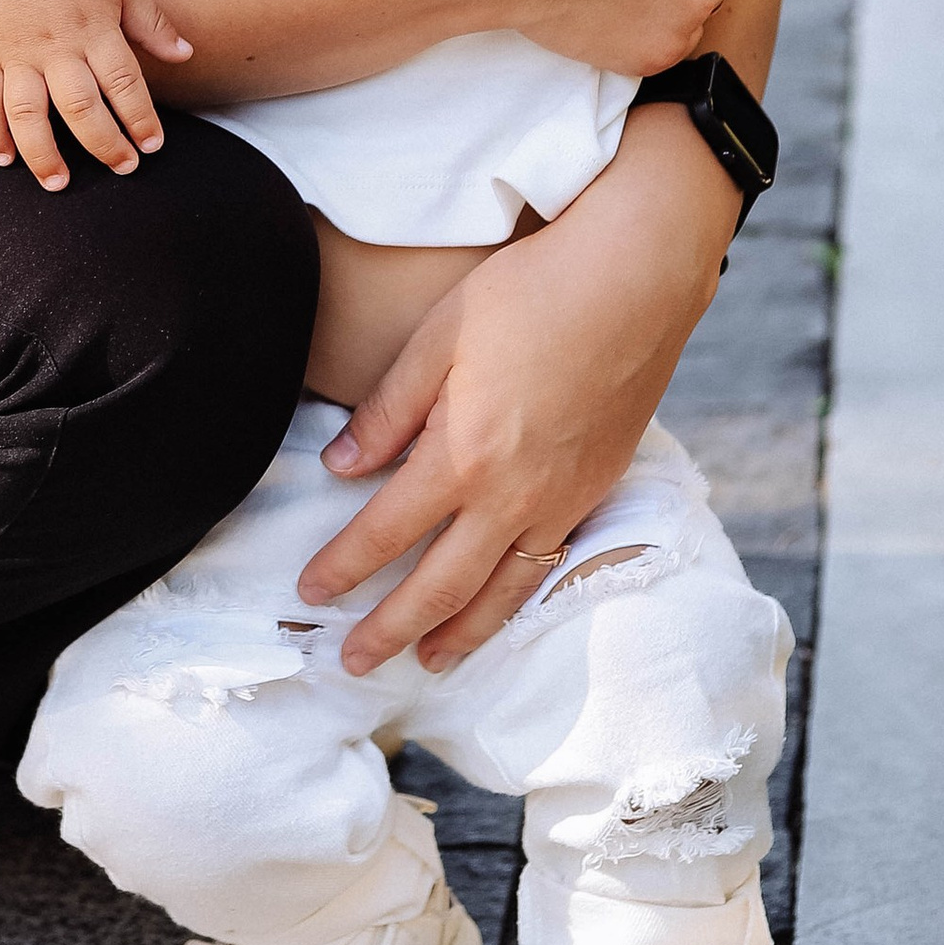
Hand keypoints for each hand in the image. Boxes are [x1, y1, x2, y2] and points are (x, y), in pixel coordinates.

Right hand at [0, 0, 192, 189]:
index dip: (140, 118)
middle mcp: (55, 44)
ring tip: (59, 183)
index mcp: (94, 27)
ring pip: (27, 113)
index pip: (122, 82)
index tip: (152, 146)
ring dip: (43, 153)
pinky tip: (5, 160)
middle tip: (122, 168)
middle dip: (104, 144)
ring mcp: (15, 51)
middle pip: (80, 107)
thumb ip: (152, 23)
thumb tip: (186, 56)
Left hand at [293, 102, 738, 669]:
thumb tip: (340, 466)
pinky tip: (497, 609)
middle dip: (389, 629)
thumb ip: (388, 409)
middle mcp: (512, 495)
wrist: (635, 280)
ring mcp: (561, 500)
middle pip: (440, 586)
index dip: (341, 567)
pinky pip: (548, 569)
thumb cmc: (531, 293)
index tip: (308, 593)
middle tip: (350, 664)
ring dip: (458, 634)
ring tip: (425, 663)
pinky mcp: (595, 491)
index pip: (384, 532)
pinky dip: (515, 603)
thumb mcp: (439, 335)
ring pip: (502, 593)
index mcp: (463, 453)